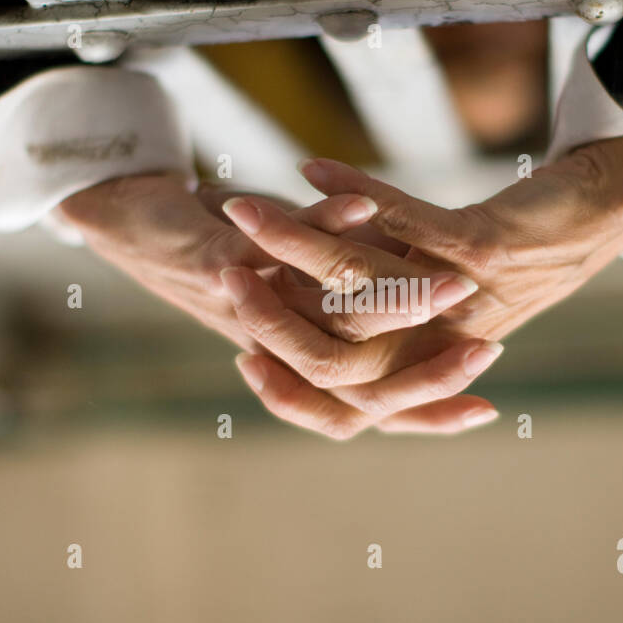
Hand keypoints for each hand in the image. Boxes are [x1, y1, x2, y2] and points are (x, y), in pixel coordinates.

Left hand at [58, 171, 501, 437]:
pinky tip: (365, 205)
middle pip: (354, 385)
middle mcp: (271, 349)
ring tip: (452, 284)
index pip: (368, 409)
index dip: (425, 417)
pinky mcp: (212, 263)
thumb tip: (441, 312)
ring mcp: (242, 310)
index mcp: (298, 357)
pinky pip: (275, 250)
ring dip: (395, 303)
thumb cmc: (234, 257)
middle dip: (428, 373)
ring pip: (323, 325)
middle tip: (484, 350)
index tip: (487, 410)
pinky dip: (326, 222)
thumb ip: (359, 301)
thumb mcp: (305, 282)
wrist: (134, 218)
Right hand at [219, 134, 622, 416]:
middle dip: (268, 314)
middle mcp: (442, 347)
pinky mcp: (481, 250)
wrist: (597, 219)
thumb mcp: (431, 297)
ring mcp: (462, 301)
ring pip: (358, 282)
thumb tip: (298, 307)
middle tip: (219, 273)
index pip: (344, 406)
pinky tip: (309, 165)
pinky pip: (402, 220)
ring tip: (242, 211)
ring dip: (292, 241)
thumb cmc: (504, 263)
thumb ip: (376, 311)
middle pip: (337, 353)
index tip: (239, 357)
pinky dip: (351, 187)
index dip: (286, 391)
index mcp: (428, 367)